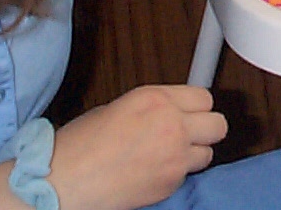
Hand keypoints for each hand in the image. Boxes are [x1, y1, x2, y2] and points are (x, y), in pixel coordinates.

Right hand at [48, 85, 226, 209]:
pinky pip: (188, 176)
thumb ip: (153, 108)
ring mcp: (174, 155)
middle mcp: (171, 123)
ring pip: (208, 153)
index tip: (191, 114)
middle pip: (218, 124)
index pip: (204, 98)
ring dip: (193, 154)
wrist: (63, 180)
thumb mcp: (120, 107)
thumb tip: (170, 114)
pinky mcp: (170, 183)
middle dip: (206, 130)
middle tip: (190, 135)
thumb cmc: (80, 145)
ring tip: (168, 157)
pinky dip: (176, 175)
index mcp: (156, 99)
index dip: (196, 108)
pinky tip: (154, 172)